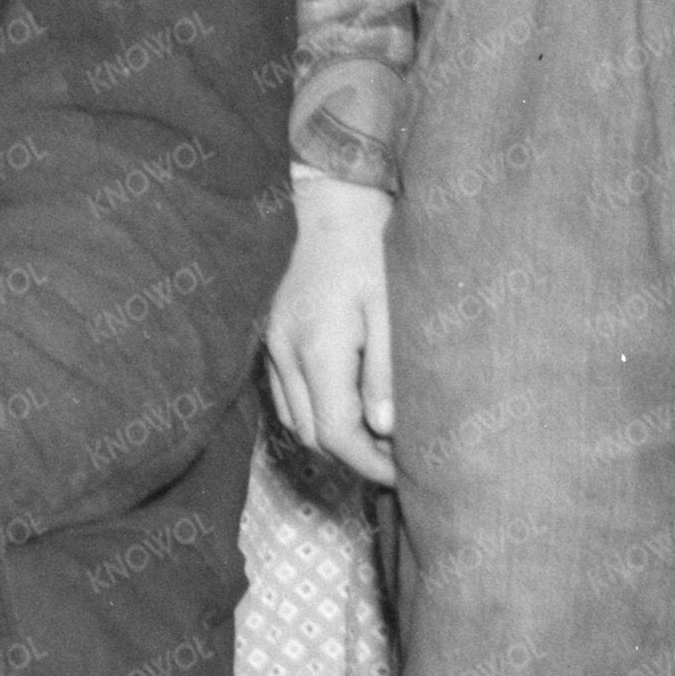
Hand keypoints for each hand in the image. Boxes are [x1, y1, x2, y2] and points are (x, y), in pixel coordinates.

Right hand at [266, 174, 398, 486]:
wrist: (331, 204)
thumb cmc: (371, 249)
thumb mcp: (391, 309)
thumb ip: (386, 371)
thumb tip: (384, 430)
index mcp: (317, 347)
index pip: (335, 433)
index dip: (368, 462)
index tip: (403, 471)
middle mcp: (285, 352)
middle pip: (311, 435)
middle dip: (353, 455)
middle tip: (398, 457)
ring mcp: (272, 346)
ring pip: (296, 420)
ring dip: (333, 437)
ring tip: (377, 435)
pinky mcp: (271, 338)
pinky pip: (288, 396)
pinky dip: (316, 411)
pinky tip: (350, 403)